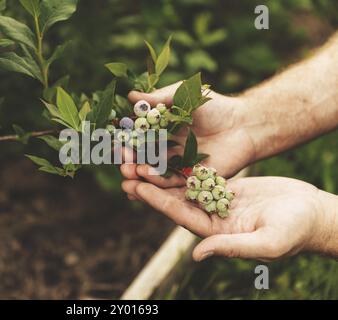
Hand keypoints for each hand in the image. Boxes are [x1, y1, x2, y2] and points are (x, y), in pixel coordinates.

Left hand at [122, 172, 334, 260]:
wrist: (312, 214)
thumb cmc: (295, 232)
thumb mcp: (265, 242)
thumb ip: (231, 248)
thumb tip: (197, 255)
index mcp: (215, 231)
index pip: (178, 214)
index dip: (156, 200)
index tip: (135, 187)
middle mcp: (211, 216)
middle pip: (174, 198)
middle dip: (150, 184)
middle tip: (125, 169)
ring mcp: (217, 200)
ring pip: (183, 184)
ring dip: (162, 172)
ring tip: (140, 156)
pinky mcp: (226, 187)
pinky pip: (199, 173)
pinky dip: (183, 163)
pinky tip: (168, 151)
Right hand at [126, 82, 254, 177]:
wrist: (243, 124)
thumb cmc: (213, 107)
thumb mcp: (183, 96)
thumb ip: (158, 98)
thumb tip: (130, 96)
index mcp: (160, 130)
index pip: (137, 138)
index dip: (126, 142)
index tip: (116, 143)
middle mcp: (164, 149)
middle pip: (141, 159)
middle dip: (129, 162)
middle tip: (123, 163)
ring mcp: (176, 166)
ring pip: (152, 174)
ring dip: (139, 175)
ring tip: (130, 174)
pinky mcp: (189, 180)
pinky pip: (169, 185)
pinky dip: (155, 186)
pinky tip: (143, 185)